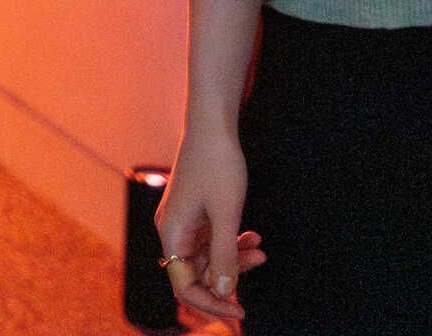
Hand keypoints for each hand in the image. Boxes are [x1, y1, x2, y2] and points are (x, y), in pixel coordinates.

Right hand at [154, 124, 264, 319]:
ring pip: (208, 255)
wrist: (212, 125)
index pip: (184, 285)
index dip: (211, 302)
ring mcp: (183, 221)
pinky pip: (212, 238)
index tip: (239, 307)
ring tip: (260, 249)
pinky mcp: (195, 212)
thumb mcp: (226, 215)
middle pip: (198, 271)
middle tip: (260, 262)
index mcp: (171, 233)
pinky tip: (251, 237)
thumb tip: (224, 292)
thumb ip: (225, 256)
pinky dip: (232, 241)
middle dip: (229, 274)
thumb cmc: (216, 165)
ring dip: (235, 256)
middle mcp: (172, 231)